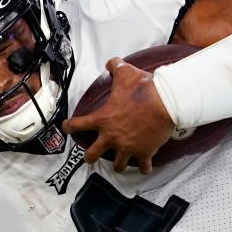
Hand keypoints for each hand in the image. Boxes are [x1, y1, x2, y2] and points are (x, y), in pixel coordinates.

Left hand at [62, 58, 175, 173]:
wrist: (165, 102)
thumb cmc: (143, 88)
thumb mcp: (126, 73)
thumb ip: (115, 66)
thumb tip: (111, 62)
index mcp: (103, 119)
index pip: (78, 124)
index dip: (69, 126)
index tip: (66, 127)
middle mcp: (112, 136)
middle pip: (92, 154)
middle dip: (89, 157)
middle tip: (89, 157)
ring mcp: (128, 147)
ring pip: (117, 165)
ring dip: (117, 165)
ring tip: (118, 164)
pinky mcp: (144, 152)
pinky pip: (143, 166)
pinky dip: (144, 168)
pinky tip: (144, 168)